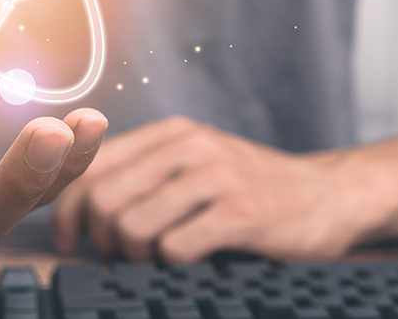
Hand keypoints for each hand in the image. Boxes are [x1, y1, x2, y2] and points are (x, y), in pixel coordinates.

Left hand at [52, 116, 382, 262]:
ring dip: (137, 256)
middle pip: (103, 199)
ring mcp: (217, 177)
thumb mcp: (196, 163)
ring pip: (133, 225)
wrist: (330, 195)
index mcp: (170, 133)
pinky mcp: (241, 213)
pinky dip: (173, 264)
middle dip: (102, 240)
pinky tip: (191, 259)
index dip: (67, 211)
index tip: (71, 241)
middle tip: (120, 257)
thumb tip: (78, 206)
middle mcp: (190, 146)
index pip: (90, 166)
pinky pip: (175, 247)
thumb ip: (145, 172)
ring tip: (158, 259)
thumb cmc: (252, 189)